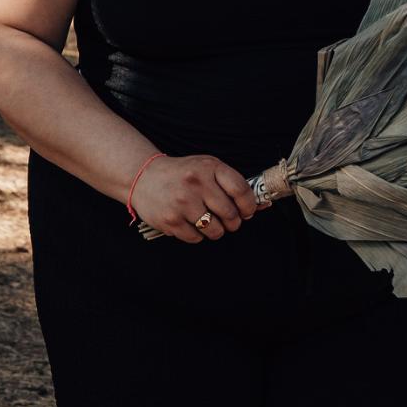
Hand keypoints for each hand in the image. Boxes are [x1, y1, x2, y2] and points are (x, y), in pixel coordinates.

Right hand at [130, 154, 259, 242]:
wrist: (143, 177)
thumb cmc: (181, 174)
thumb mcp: (206, 168)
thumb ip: (231, 184)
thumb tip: (262, 204)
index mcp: (209, 167)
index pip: (241, 190)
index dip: (249, 205)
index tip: (248, 211)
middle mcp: (196, 184)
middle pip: (230, 214)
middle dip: (233, 222)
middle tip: (227, 219)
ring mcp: (183, 203)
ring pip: (216, 230)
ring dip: (216, 230)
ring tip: (206, 220)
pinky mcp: (171, 220)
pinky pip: (197, 238)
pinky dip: (197, 235)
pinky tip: (189, 222)